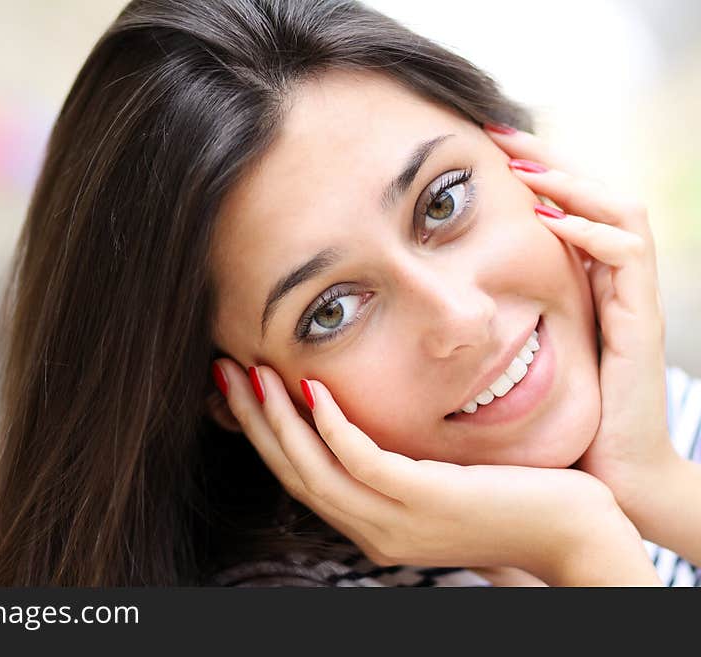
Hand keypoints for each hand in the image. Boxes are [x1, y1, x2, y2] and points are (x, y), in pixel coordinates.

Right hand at [211, 359, 660, 584]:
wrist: (570, 533)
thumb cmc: (509, 498)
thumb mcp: (438, 482)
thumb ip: (397, 466)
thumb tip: (361, 428)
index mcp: (371, 523)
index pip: (300, 476)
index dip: (263, 433)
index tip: (241, 388)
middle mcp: (372, 529)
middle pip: (292, 470)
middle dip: (252, 420)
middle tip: (222, 371)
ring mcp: (396, 520)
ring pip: (313, 467)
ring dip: (276, 418)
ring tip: (249, 372)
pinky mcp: (425, 501)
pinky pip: (361, 460)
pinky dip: (329, 425)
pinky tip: (311, 388)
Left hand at [483, 126, 677, 522]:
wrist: (611, 478)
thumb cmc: (556, 424)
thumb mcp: (514, 362)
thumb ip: (486, 327)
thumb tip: (421, 310)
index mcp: (584, 288)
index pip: (570, 208)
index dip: (532, 175)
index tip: (480, 153)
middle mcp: (613, 285)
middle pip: (596, 194)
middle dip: (549, 159)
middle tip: (500, 133)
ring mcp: (633, 301)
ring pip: (621, 211)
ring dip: (572, 183)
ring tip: (523, 167)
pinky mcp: (640, 323)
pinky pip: (628, 256)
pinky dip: (589, 231)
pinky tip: (548, 222)